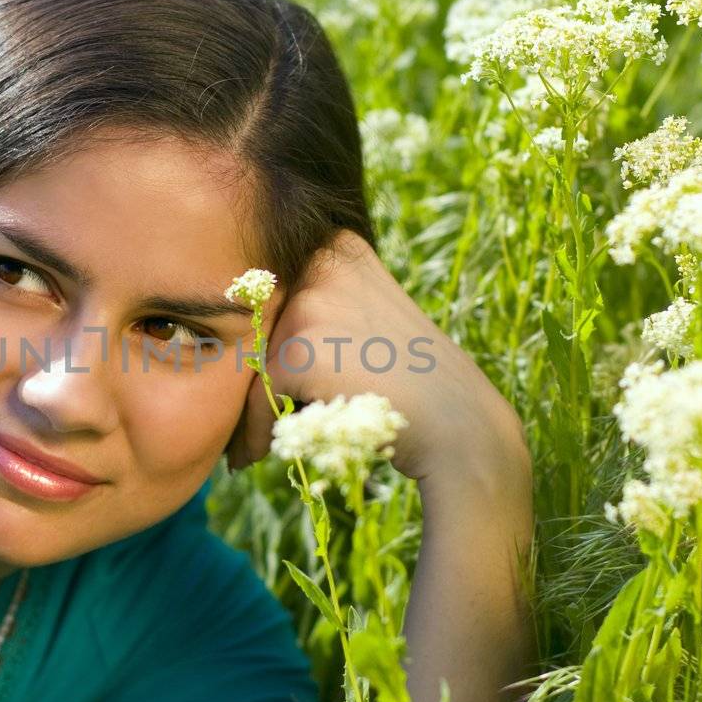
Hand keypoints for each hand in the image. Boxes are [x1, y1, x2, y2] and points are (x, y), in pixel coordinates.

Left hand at [224, 230, 526, 490]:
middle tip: (246, 415)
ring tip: (252, 439)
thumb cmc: (410, 380)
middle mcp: (323, 261)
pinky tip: (254, 455)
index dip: (258, 339)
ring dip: (249, 404)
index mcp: (339, 245)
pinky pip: (256, 397)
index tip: (250, 375)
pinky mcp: (299, 348)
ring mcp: (311, 302)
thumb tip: (242, 313)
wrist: (458, 426)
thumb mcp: (367, 312)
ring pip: (249, 360)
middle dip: (245, 372)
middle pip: (254, 324)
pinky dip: (253, 432)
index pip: (270, 292)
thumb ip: (319, 300)